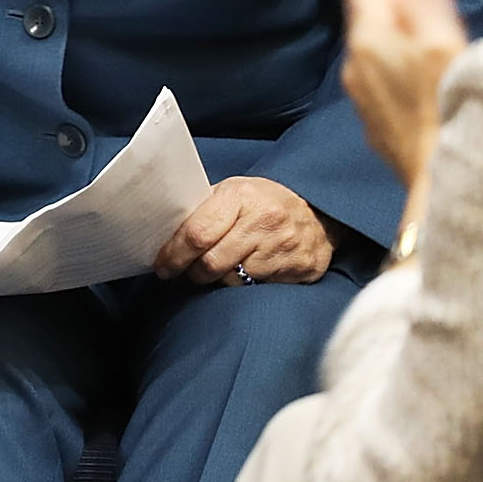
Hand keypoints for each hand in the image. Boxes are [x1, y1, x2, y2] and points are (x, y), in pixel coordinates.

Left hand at [154, 176, 332, 285]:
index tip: (162, 265)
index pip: (197, 233)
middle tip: (182, 272)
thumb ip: (204, 210)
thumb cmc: (265, 201)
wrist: (319, 211)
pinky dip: (244, 286)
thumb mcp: (234, 192)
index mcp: (241, 197)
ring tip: (213, 271)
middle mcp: (264, 223)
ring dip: (217, 281)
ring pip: (233, 281)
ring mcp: (284, 249)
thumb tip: (167, 234)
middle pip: (212, 263)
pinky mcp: (300, 270)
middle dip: (191, 272)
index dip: (174, 254)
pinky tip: (243, 273)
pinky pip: (258, 289)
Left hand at [342, 0, 468, 189]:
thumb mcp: (442, 41)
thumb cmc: (447, 106)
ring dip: (394, 22)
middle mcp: (355, 65)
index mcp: (368, 40)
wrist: (441, 180)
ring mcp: (363, 95)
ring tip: (422, 10)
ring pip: (373, 45)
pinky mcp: (378, 120)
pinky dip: (398, 53)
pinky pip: (381, 73)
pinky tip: (419, 58)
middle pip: (366, 13)